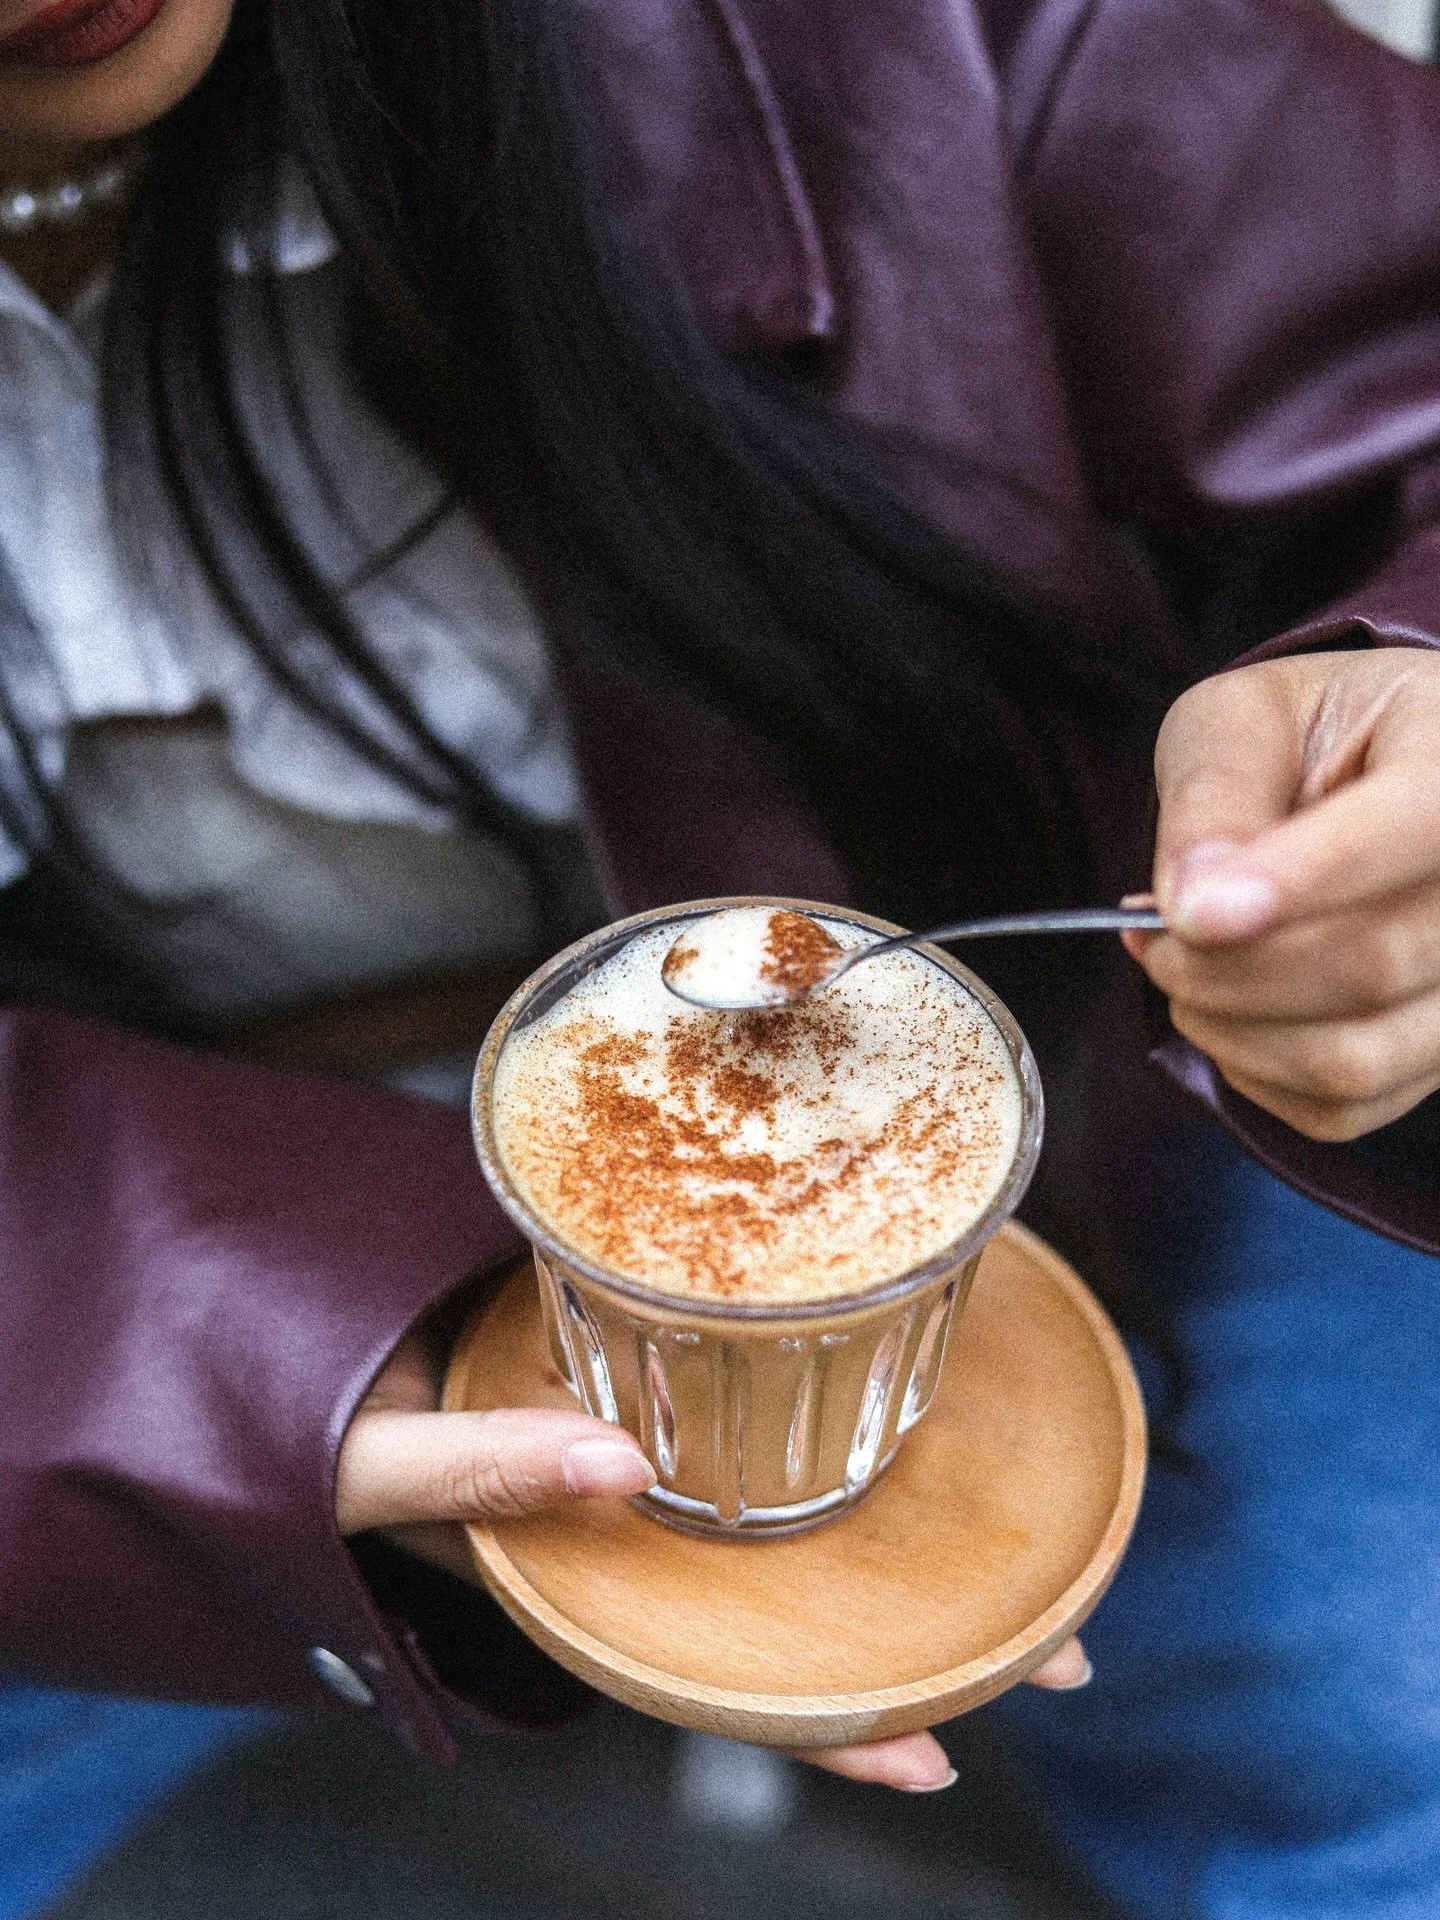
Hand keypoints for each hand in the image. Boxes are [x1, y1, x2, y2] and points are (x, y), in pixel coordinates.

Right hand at [336, 1334, 1091, 1791]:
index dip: (824, 1729)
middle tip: (1063, 1647)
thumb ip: (485, 1468)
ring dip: (900, 1534)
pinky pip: (752, 1429)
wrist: (292, 1343)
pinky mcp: (650, 1392)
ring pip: (792, 1529)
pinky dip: (822, 1424)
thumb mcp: (383, 1463)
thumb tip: (618, 1469)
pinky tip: (891, 1408)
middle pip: (794, 1618)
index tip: (939, 1763)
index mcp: (579, 1589)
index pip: (718, 1683)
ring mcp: (649, 1472)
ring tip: (1025, 1547)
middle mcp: (633, 1543)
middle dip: (922, 1639)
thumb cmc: (325, 1427)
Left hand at [1124, 647, 1439, 1139]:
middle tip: (1153, 939)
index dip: (1300, 879)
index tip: (1190, 913)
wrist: (1369, 778)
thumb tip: (1192, 898)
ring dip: (1231, 1030)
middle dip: (1224, 969)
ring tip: (1183, 971)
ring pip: (1357, 1056)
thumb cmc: (1307, 741)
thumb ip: (1215, 791)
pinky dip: (1258, 1073)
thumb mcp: (1241, 720)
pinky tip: (1233, 1011)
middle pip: (1372, 964)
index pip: (1416, 827)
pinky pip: (1346, 1105)